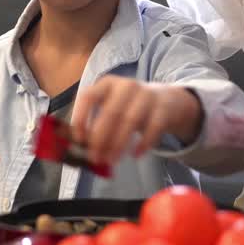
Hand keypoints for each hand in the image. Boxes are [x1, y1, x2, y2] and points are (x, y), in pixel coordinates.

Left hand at [69, 75, 200, 165]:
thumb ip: (94, 124)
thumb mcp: (111, 107)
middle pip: (110, 112)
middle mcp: (126, 86)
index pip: (88, 96)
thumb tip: (77, 148)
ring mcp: (146, 95)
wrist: (166, 100)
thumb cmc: (129, 107)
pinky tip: (135, 155)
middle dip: (100, 138)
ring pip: (130, 121)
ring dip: (118, 144)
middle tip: (95, 158)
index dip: (81, 117)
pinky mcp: (163, 108)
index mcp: (106, 84)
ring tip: (112, 161)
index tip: (79, 139)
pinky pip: (152, 128)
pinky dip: (143, 143)